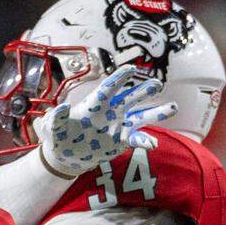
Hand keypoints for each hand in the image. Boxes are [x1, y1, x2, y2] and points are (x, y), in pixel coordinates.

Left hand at [39, 65, 177, 177]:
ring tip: (173, 107)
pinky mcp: (122, 141)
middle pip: (130, 98)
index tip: (131, 69)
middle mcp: (111, 111)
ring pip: (141, 116)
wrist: (66, 155)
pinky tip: (153, 143)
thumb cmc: (59, 136)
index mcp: (95, 103)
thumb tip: (60, 107)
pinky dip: (144, 141)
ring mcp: (119, 125)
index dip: (119, 78)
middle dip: (144, 91)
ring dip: (157, 112)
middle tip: (157, 84)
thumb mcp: (52, 127)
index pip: (109, 87)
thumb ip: (55, 117)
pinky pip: (136, 139)